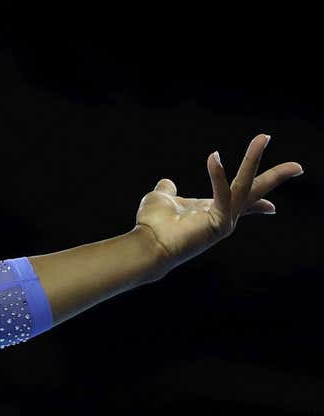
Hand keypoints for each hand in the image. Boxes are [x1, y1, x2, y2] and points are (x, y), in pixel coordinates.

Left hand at [134, 132, 302, 269]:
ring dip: (253, 160)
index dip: (259, 204)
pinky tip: (213, 157)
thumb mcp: (161, 199)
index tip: (272, 207)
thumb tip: (167, 183)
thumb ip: (167, 190)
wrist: (147, 246)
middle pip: (254, 192)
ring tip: (263, 137)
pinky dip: (218, 175)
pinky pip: (224, 195)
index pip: (241, 202)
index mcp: (212, 210)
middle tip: (299, 166)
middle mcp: (222, 216)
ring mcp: (224, 221)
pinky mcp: (219, 224)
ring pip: (245, 187)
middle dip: (276, 176)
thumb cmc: (152, 226)